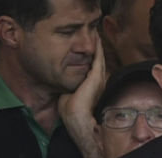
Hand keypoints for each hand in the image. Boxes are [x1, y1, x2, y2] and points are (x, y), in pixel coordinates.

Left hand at [57, 39, 108, 157]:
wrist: (76, 119)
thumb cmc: (70, 112)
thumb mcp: (66, 96)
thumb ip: (67, 88)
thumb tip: (61, 84)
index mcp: (91, 86)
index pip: (92, 69)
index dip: (90, 58)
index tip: (87, 49)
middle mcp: (98, 81)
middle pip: (98, 61)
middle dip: (96, 49)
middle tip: (96, 36)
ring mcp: (98, 78)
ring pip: (99, 57)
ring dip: (98, 46)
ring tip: (97, 34)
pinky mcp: (96, 77)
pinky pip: (98, 57)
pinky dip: (98, 47)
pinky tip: (97, 38)